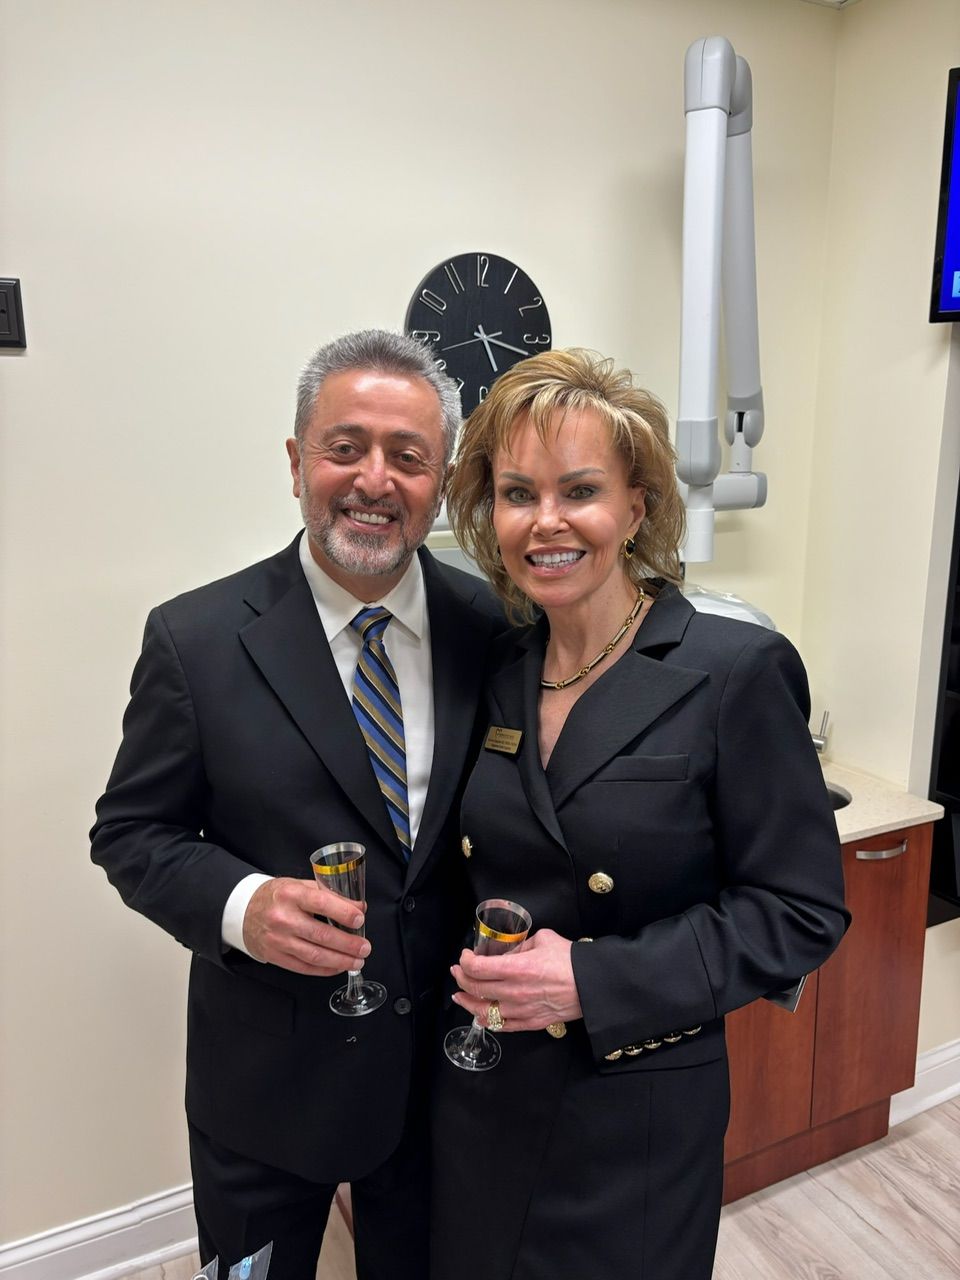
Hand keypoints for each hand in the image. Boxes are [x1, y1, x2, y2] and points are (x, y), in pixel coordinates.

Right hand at [242, 877, 369, 976]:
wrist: (243, 911)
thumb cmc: (276, 897)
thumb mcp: (300, 886)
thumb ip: (329, 894)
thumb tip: (358, 906)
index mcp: (292, 895)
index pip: (322, 903)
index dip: (344, 913)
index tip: (360, 919)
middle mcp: (284, 918)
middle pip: (321, 935)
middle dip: (348, 944)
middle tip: (364, 947)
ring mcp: (278, 939)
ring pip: (314, 955)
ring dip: (340, 960)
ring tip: (357, 961)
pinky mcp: (275, 956)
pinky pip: (304, 967)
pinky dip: (324, 969)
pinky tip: (337, 966)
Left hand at [451, 928, 581, 1031]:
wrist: (592, 985)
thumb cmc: (570, 960)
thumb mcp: (543, 939)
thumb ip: (520, 946)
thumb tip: (506, 952)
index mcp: (517, 968)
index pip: (478, 968)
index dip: (466, 961)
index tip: (465, 955)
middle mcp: (514, 991)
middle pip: (475, 988)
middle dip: (462, 978)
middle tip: (458, 971)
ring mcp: (520, 1010)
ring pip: (482, 1011)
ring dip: (467, 1002)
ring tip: (459, 995)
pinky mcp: (529, 1023)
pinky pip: (500, 1025)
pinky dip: (486, 1019)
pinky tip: (479, 1014)